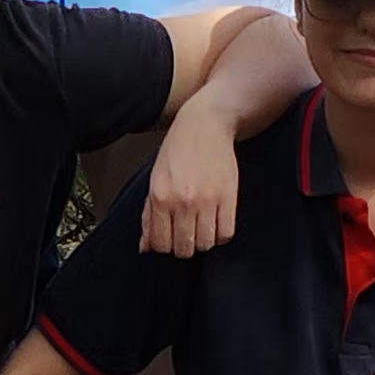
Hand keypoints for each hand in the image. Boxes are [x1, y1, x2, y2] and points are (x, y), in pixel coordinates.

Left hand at [140, 94, 247, 256]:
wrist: (206, 125)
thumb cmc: (178, 151)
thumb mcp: (155, 180)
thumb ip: (149, 215)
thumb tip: (145, 247)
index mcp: (160, 197)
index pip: (160, 244)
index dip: (165, 247)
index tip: (170, 239)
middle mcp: (182, 202)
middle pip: (184, 249)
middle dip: (184, 246)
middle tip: (187, 233)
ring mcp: (207, 200)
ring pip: (205, 244)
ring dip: (203, 241)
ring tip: (202, 227)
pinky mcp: (228, 197)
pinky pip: (226, 233)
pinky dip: (221, 234)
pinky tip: (216, 223)